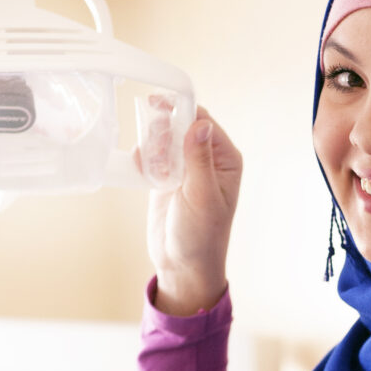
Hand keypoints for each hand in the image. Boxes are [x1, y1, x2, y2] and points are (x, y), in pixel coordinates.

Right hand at [135, 97, 241, 314]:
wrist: (182, 265)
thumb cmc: (201, 236)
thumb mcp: (201, 196)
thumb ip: (198, 159)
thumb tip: (200, 124)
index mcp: (225, 160)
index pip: (203, 121)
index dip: (182, 111)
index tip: (158, 105)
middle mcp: (206, 160)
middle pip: (180, 124)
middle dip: (164, 131)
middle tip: (157, 150)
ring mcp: (185, 168)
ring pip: (163, 138)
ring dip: (153, 147)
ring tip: (155, 169)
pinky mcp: (166, 178)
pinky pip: (152, 156)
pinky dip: (145, 160)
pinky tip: (147, 174)